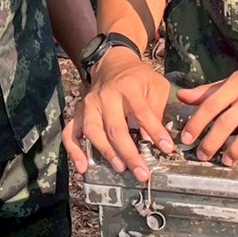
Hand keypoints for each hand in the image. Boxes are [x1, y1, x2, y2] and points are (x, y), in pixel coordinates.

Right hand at [63, 51, 174, 180]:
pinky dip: (74, 151)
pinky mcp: (78, 113)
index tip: (167, 148)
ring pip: (93, 132)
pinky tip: (83, 167)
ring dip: (106, 153)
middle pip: (115, 128)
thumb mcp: (156, 85)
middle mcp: (105, 96)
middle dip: (130, 153)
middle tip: (142, 172)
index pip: (142, 113)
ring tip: (121, 168)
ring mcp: (88, 105)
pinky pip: (70, 134)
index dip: (155, 132)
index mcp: (128, 87)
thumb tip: (155, 140)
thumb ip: (157, 109)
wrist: (113, 64)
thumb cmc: (138, 78)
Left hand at [176, 61, 237, 170]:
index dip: (197, 122)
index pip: (212, 103)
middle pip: (229, 120)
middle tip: (202, 155)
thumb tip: (182, 96)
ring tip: (226, 161)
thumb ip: (209, 91)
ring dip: (237, 149)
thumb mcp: (236, 81)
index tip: (187, 139)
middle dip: (213, 140)